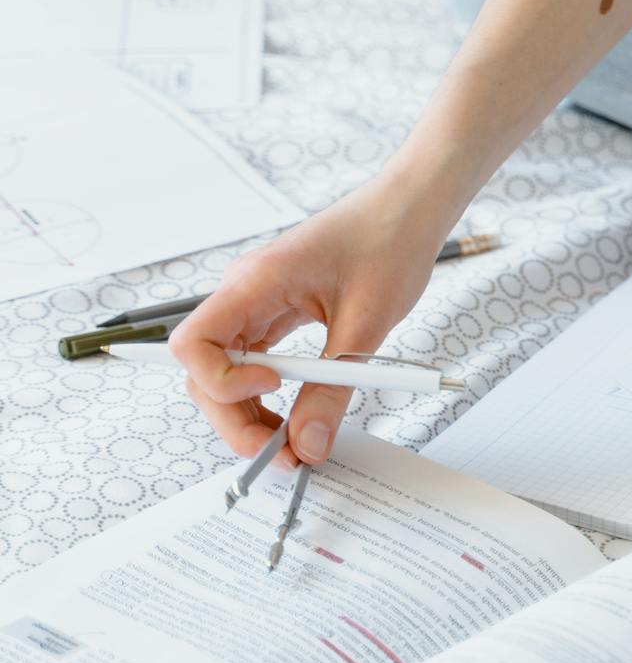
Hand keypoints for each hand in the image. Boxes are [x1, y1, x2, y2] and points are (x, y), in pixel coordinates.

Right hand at [169, 173, 455, 467]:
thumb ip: (334, 389)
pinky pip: (252, 362)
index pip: (194, 344)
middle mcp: (244, 293)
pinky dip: (266, 396)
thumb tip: (308, 445)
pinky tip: (293, 415)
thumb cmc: (388, 243)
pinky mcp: (271, 313)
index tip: (273, 392)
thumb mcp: (367, 323)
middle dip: (235, 417)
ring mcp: (254, 304)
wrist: (406, 209)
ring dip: (248, 413)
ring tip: (291, 444)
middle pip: (205, 370)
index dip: (222, 382)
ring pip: (225, 372)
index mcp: (256, 282)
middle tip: (282, 453)